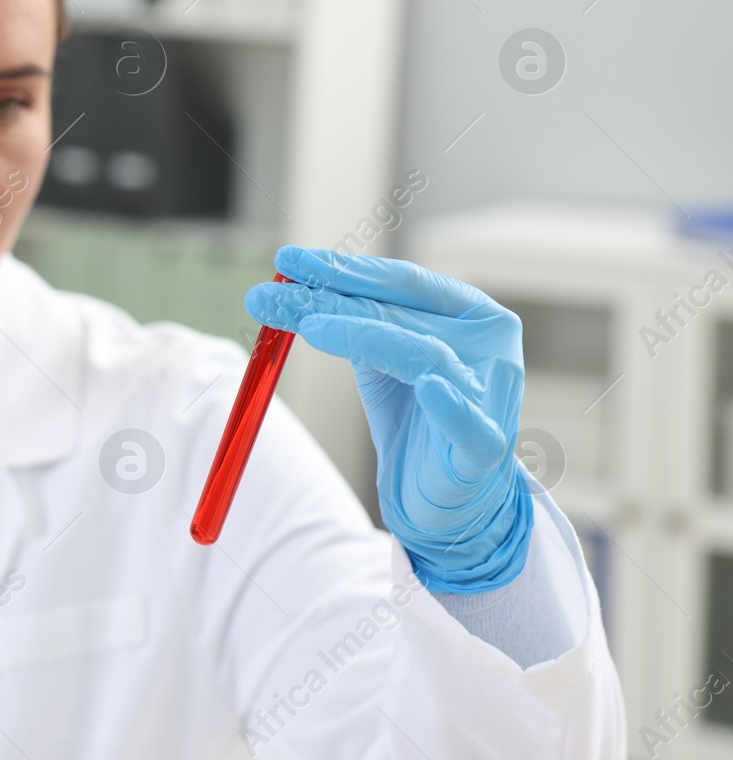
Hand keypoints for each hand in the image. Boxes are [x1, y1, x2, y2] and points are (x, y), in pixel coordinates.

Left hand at [244, 245, 532, 593]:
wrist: (446, 497)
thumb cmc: (414, 419)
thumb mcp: (375, 361)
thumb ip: (344, 321)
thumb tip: (280, 284)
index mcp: (468, 313)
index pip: (401, 281)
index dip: (344, 269)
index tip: (287, 263)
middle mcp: (488, 344)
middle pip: (400, 312)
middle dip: (329, 299)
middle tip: (268, 295)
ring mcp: (490, 394)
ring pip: (423, 355)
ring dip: (363, 336)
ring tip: (311, 327)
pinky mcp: (484, 446)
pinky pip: (469, 424)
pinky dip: (450, 406)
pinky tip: (430, 388)